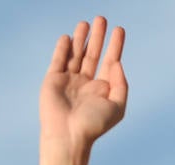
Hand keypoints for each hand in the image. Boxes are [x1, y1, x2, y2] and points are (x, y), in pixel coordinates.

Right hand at [39, 17, 127, 147]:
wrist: (69, 135)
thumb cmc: (94, 124)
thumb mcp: (117, 106)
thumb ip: (120, 84)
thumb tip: (117, 61)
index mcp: (102, 89)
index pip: (110, 62)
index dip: (115, 45)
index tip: (119, 29)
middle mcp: (86, 83)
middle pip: (93, 54)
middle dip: (98, 37)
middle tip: (102, 19)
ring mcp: (70, 81)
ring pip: (76, 54)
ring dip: (81, 38)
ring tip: (86, 23)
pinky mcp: (53, 80)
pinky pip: (59, 60)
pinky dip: (63, 49)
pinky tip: (68, 37)